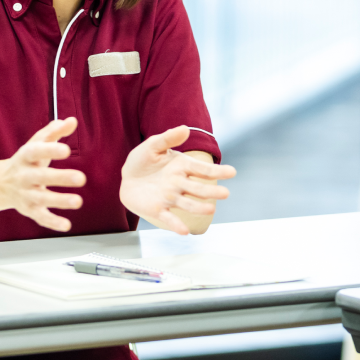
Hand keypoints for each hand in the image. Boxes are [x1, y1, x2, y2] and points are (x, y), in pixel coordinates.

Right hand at [0, 118, 85, 231]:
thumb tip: (72, 120)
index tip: (66, 150)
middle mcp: (24, 175)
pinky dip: (52, 222)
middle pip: (41, 176)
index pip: (36, 151)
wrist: (0, 184)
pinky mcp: (29, 209)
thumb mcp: (37, 143)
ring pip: (41, 198)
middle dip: (60, 178)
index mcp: (26, 156)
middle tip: (81, 178)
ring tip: (78, 201)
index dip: (51, 150)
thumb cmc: (27, 161)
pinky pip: (40, 217)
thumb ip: (55, 131)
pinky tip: (66, 225)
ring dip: (59, 200)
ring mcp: (25, 193)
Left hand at [120, 126, 235, 234]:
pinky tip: (184, 231)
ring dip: (199, 207)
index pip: (202, 169)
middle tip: (226, 193)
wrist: (127, 177)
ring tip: (211, 209)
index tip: (232, 172)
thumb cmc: (143, 160)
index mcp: (182, 167)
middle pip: (199, 188)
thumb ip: (168, 138)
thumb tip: (185, 128)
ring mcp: (170, 198)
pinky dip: (177, 224)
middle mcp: (179, 184)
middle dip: (212, 191)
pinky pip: (169, 218)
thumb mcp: (153, 145)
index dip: (218, 171)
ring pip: (187, 204)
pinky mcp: (158, 209)